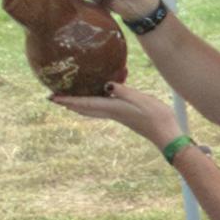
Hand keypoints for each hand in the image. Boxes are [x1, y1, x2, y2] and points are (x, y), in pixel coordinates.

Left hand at [50, 89, 175, 143]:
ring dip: (79, 104)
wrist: (167, 135)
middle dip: (69, 103)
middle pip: (84, 109)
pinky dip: (93, 102)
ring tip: (69, 99)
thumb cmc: (156, 117)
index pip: (85, 103)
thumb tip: (107, 84)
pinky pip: (103, 107)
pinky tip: (98, 97)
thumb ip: (123, 91)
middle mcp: (112, 113)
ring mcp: (118, 115)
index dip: (68, 100)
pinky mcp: (125, 115)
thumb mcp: (140, 99)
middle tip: (54, 98)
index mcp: (113, 108)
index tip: (52, 98)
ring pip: (92, 109)